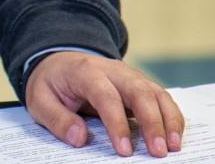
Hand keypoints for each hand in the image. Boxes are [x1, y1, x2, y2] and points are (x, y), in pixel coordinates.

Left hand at [25, 52, 185, 156]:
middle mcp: (113, 70)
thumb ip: (57, 119)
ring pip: (156, 93)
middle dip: (152, 122)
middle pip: (139, 91)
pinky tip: (174, 137)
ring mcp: (130, 76)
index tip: (124, 150)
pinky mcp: (140, 85)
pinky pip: (161, 98)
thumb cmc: (52, 83)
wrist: (60, 62)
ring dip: (169, 119)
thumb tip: (80, 139)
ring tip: (173, 147)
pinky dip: (172, 116)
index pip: (106, 96)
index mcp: (85, 72)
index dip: (117, 123)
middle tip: (159, 152)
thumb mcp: (39, 100)